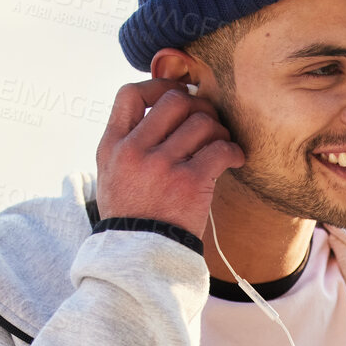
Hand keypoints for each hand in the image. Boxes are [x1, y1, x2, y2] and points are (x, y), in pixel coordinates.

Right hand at [95, 79, 244, 236]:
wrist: (139, 258)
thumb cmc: (132, 215)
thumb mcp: (111, 175)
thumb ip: (127, 142)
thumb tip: (159, 109)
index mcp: (112, 145)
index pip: (130, 94)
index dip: (159, 87)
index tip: (178, 96)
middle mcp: (134, 150)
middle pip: (175, 100)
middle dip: (199, 106)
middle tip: (208, 122)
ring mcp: (162, 165)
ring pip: (202, 122)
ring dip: (219, 130)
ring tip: (221, 145)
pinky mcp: (190, 182)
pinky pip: (221, 149)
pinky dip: (234, 151)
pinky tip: (234, 160)